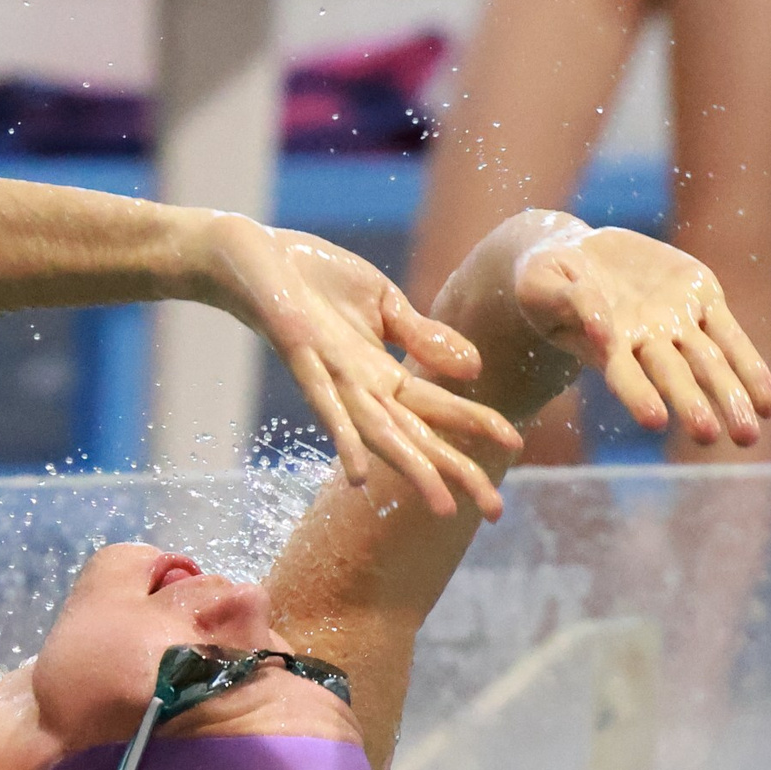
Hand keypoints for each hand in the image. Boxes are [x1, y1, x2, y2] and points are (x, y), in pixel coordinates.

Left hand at [196, 213, 522, 520]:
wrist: (252, 257)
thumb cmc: (313, 280)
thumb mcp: (383, 303)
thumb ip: (422, 336)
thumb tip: (472, 369)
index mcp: (379, 374)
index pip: (437, 408)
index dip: (476, 427)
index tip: (517, 448)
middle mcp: (357, 387)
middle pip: (416, 437)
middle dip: (456, 473)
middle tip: (497, 512)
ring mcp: (329, 378)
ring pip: (379, 433)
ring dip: (412, 470)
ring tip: (444, 505)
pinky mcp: (300, 356)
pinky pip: (324, 404)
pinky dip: (343, 440)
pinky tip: (361, 476)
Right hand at [513, 223, 770, 446]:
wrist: (580, 255)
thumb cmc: (548, 276)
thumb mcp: (543, 280)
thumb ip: (570, 301)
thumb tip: (602, 330)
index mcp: (603, 342)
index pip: (622, 373)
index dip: (637, 394)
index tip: (654, 420)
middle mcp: (644, 340)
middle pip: (673, 375)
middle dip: (693, 405)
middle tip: (711, 437)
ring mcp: (675, 322)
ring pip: (708, 362)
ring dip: (729, 397)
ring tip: (749, 434)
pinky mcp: (701, 297)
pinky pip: (731, 336)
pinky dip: (749, 367)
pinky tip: (767, 403)